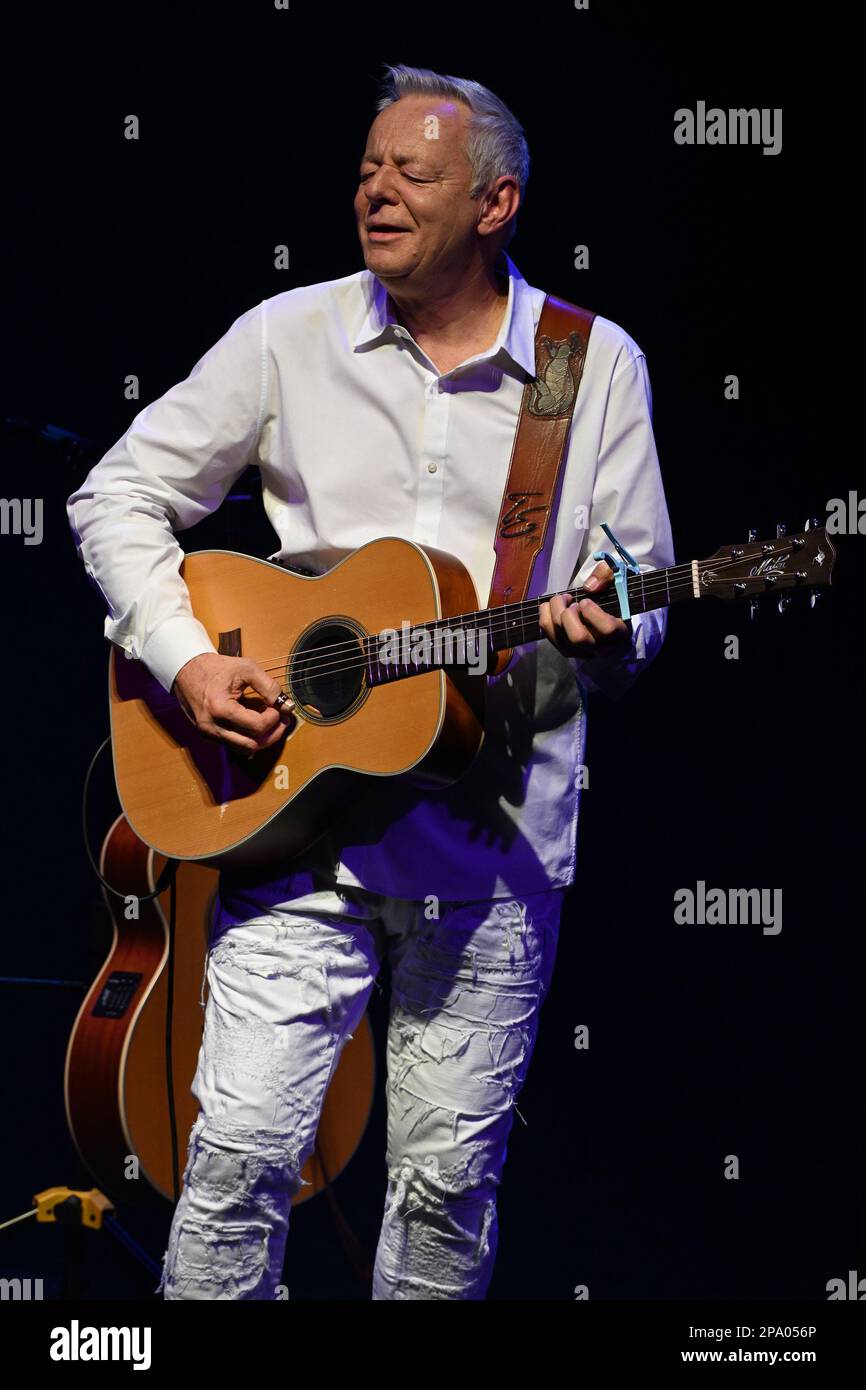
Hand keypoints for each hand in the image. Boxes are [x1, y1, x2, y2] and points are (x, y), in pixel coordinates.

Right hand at [171, 652, 294, 752]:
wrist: (187, 670)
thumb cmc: (215, 667)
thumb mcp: (246, 668)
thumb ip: (269, 687)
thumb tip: (286, 705)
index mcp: (219, 708)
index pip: (256, 726)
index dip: (273, 719)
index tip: (278, 707)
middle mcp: (212, 726)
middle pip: (251, 745)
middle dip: (272, 734)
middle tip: (282, 721)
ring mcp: (208, 733)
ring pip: (243, 749)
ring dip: (261, 740)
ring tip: (271, 723)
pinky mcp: (208, 735)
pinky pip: (234, 745)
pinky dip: (249, 738)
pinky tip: (255, 724)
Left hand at [539, 560, 632, 659]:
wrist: (610, 617)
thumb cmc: (616, 598)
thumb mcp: (618, 578)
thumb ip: (607, 575)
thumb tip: (590, 586)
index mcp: (621, 633)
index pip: (607, 629)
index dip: (592, 612)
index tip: (586, 601)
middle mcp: (603, 648)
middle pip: (578, 637)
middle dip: (568, 613)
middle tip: (571, 601)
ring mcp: (583, 652)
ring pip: (561, 637)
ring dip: (554, 613)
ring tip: (562, 600)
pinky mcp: (568, 651)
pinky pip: (550, 636)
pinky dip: (545, 617)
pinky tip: (553, 607)